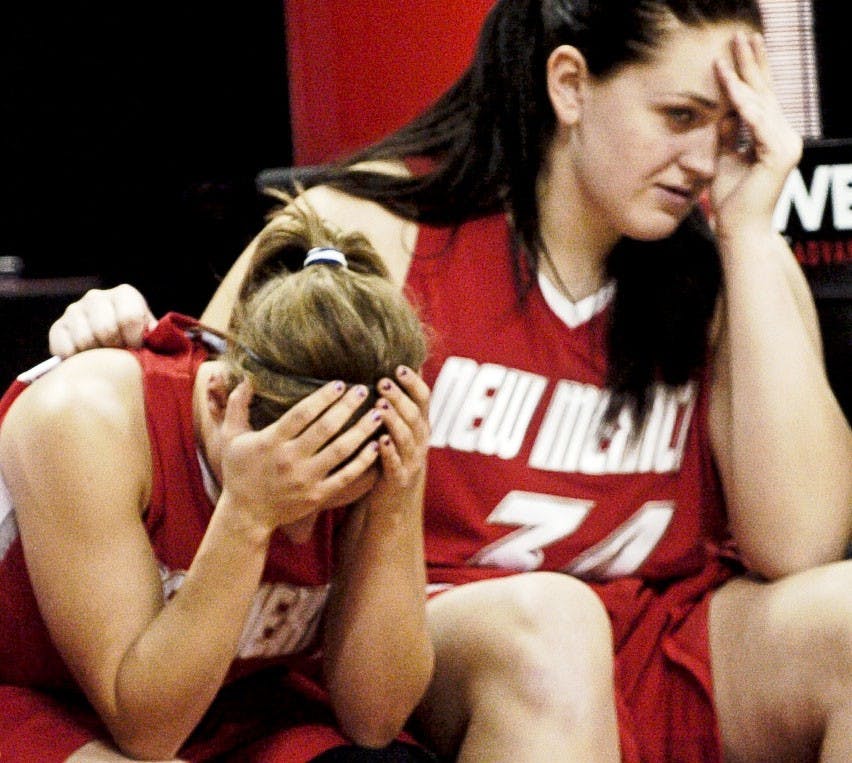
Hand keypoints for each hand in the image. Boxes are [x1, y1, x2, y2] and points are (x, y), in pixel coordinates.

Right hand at [48, 284, 155, 357]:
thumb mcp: (151, 336)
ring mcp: (74, 310)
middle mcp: (97, 297)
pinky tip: (88, 359)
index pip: (129, 318)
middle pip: (106, 330)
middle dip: (116, 349)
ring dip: (97, 356)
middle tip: (119, 355)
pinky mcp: (58, 327)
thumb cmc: (138, 341)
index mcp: (125, 294)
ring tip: (105, 357)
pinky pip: (66, 350)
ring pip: (85, 340)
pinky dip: (78, 360)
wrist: (112, 347)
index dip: (134, 340)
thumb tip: (153, 334)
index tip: (136, 349)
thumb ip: (156, 335)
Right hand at [217, 379, 385, 537]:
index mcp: (271, 441)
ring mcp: (306, 478)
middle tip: (363, 390)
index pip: (302, 414)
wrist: (246, 515)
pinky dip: (363, 461)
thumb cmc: (240, 472)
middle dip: (347, 407)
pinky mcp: (318, 495)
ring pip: (341, 450)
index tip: (341, 384)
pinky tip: (376, 445)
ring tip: (378, 413)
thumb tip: (246, 378)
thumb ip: (237, 406)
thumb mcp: (231, 437)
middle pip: (325, 428)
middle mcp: (290, 459)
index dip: (323, 397)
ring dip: (361, 430)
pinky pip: (346, 476)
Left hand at [360, 366, 430, 515]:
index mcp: (420, 424)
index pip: (423, 398)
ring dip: (393, 420)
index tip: (398, 368)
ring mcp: (412, 460)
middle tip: (382, 382)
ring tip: (380, 406)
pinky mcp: (399, 479)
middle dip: (399, 397)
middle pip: (413, 414)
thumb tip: (403, 363)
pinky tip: (379, 441)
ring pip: (406, 437)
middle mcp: (420, 440)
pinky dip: (389, 452)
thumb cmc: (391, 454)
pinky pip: (396, 464)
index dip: (413, 382)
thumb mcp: (399, 426)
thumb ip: (400, 400)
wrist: (392, 500)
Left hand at [710, 31, 801, 236]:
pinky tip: (732, 88)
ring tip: (732, 51)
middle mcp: (784, 136)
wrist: (740, 230)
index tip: (737, 50)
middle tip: (741, 36)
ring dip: (745, 77)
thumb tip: (724, 115)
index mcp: (772, 137)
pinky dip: (744, 106)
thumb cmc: (732, 202)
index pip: (761, 98)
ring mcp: (785, 144)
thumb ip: (728, 138)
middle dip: (751, 64)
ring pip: (761, 104)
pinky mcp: (779, 155)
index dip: (749, 73)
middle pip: (765, 93)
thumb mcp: (725, 161)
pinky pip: (758, 124)